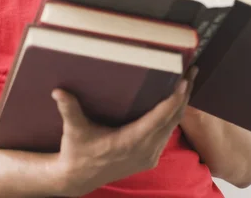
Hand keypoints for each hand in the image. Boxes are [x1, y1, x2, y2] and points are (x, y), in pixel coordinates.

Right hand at [49, 67, 197, 196]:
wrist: (77, 178)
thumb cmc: (77, 152)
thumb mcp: (74, 130)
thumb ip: (69, 109)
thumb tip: (58, 91)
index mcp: (130, 141)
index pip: (160, 117)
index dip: (174, 99)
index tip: (184, 81)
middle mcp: (145, 150)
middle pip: (173, 119)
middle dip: (185, 94)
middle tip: (193, 71)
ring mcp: (149, 155)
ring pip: (174, 126)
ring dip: (182, 104)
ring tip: (188, 81)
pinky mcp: (149, 158)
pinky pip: (168, 133)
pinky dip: (174, 116)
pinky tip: (177, 101)